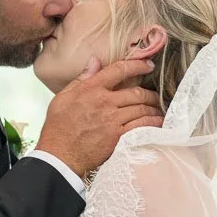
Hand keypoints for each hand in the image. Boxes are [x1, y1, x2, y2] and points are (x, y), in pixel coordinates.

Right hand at [34, 58, 161, 176]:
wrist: (59, 155)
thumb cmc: (58, 127)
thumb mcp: (62, 97)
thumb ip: (81, 79)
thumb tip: (95, 61)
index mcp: (91, 89)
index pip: (119, 70)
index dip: (137, 65)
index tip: (147, 65)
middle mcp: (104, 102)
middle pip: (136, 92)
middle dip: (150, 93)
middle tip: (155, 96)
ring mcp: (113, 119)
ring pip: (142, 108)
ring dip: (153, 108)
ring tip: (157, 109)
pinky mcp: (118, 136)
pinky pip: (141, 125)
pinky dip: (152, 123)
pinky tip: (156, 122)